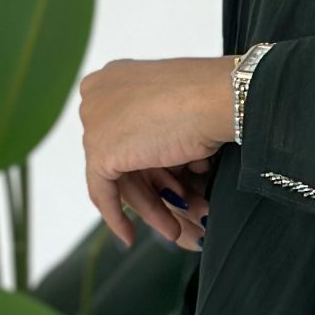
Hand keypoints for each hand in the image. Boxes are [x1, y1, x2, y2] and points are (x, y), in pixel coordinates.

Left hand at [77, 55, 237, 251]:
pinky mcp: (99, 151)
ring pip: (118, 176)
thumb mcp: (176, 107)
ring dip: (149, 206)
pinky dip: (116, 216)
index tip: (164, 188)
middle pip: (122, 155)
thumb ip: (156, 126)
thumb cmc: (211, 97)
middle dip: (152, 189)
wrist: (220, 98)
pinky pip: (102, 191)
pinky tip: (129, 237)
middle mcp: (96, 96)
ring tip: (173, 228)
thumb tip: (161, 158)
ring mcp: (94, 122)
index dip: (146, 163)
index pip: (123, 131)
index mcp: (113, 78)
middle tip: (176, 212)